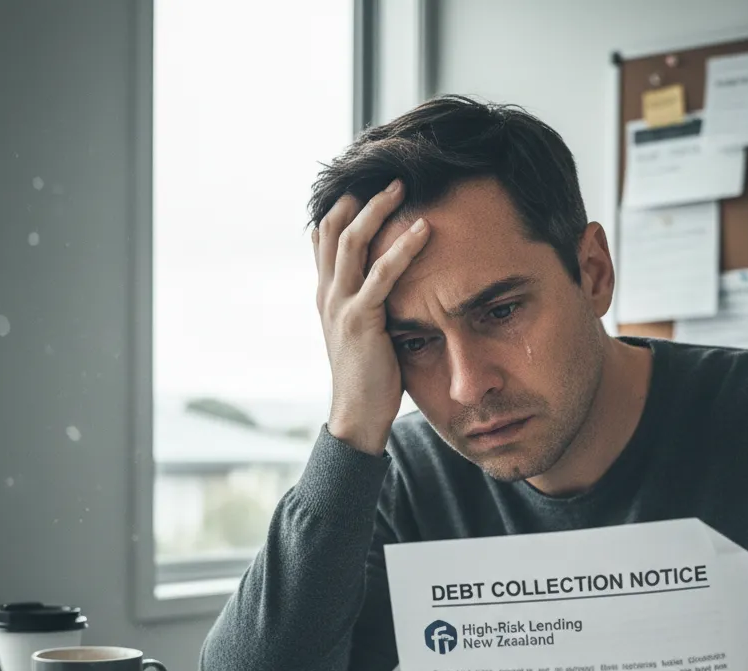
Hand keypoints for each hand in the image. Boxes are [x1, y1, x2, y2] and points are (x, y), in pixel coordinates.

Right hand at [313, 180, 430, 454]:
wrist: (355, 417)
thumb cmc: (368, 379)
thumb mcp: (364, 335)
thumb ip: (368, 307)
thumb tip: (386, 289)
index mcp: (327, 297)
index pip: (324, 240)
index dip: (341, 209)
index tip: (363, 184)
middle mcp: (327, 295)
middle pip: (335, 231)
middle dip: (360, 200)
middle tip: (391, 177)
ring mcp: (340, 306)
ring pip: (352, 244)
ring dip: (377, 211)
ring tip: (402, 189)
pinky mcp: (360, 320)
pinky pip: (381, 275)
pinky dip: (402, 249)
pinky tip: (423, 230)